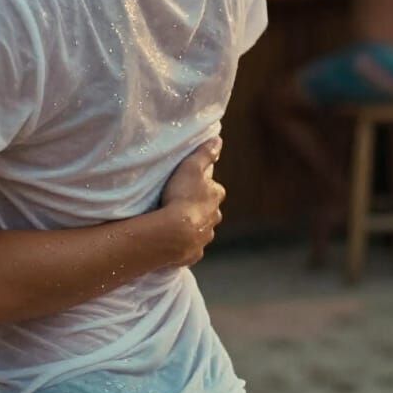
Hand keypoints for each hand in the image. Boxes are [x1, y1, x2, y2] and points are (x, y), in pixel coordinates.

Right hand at [160, 137, 225, 265]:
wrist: (175, 232)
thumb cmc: (183, 196)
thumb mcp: (192, 167)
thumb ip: (205, 154)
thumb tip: (218, 140)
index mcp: (215, 197)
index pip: (213, 189)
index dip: (204, 186)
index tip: (192, 184)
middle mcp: (214, 217)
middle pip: (209, 209)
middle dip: (200, 207)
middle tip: (182, 203)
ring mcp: (205, 236)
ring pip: (201, 228)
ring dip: (192, 225)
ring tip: (175, 222)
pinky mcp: (194, 252)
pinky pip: (191, 245)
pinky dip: (185, 242)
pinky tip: (174, 240)